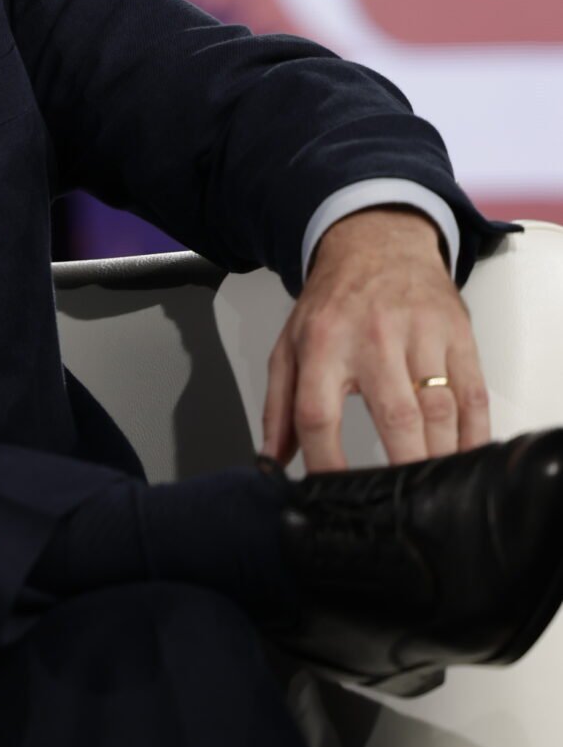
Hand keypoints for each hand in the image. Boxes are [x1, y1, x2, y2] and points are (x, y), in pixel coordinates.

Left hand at [262, 206, 489, 473]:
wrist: (376, 242)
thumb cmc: (332, 302)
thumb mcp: (289, 345)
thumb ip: (278, 406)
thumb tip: (272, 461)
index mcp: (322, 344)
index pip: (318, 415)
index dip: (326, 463)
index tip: (335, 494)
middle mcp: (373, 338)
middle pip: (394, 416)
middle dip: (403, 467)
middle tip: (402, 504)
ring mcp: (420, 334)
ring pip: (440, 409)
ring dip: (441, 456)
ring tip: (434, 487)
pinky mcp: (456, 333)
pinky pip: (473, 393)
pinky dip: (474, 433)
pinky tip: (465, 457)